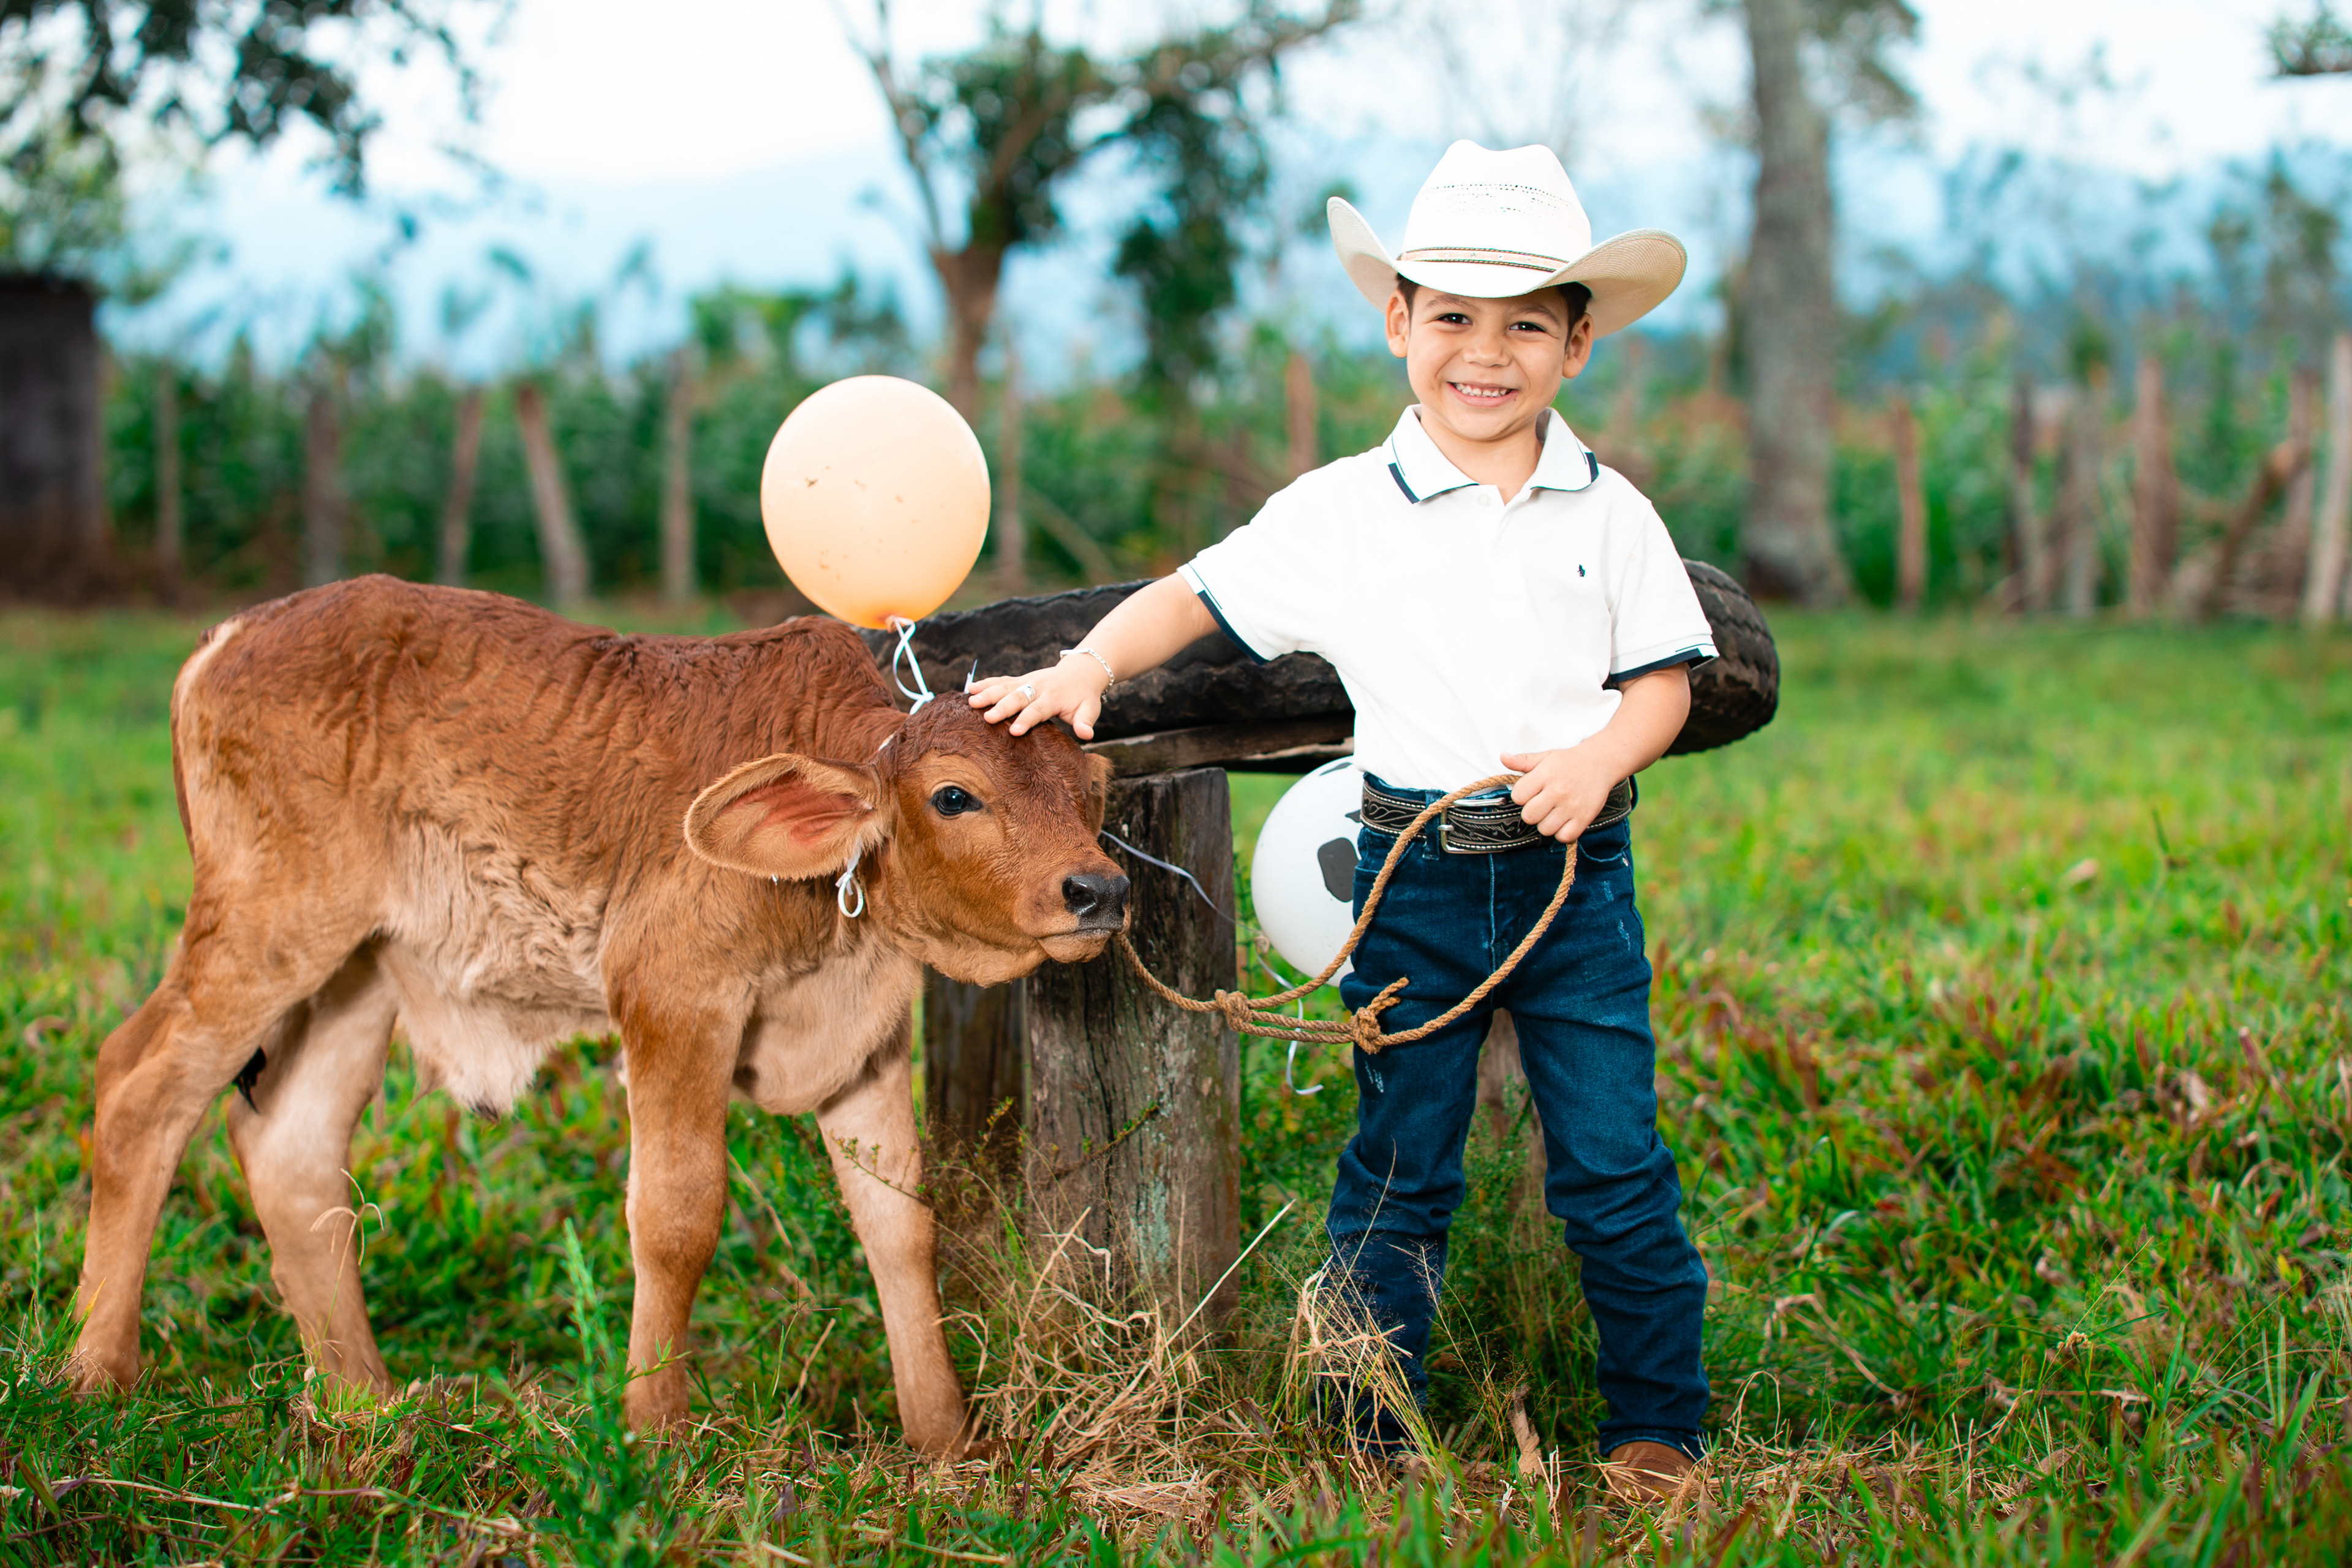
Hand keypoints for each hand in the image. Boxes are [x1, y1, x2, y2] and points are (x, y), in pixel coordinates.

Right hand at [968, 653, 1110, 737]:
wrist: (1080, 672)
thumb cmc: (1083, 697)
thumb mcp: (1090, 710)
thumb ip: (1085, 722)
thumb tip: (1087, 735)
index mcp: (1054, 697)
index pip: (1038, 710)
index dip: (1027, 720)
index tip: (1014, 731)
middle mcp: (1038, 687)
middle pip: (1018, 697)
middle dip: (1002, 707)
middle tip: (987, 717)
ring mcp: (1027, 681)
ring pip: (1005, 686)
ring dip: (988, 693)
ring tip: (971, 702)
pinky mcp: (1020, 679)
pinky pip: (1001, 680)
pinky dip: (986, 683)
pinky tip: (970, 688)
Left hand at [1501, 746, 1618, 842]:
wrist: (1601, 762)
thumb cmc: (1569, 762)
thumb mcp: (1545, 757)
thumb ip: (1523, 760)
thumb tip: (1503, 757)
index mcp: (1545, 775)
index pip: (1518, 797)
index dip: (1522, 796)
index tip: (1531, 793)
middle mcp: (1558, 791)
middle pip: (1529, 816)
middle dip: (1532, 812)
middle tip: (1542, 804)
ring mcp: (1572, 806)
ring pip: (1545, 829)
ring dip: (1546, 823)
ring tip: (1553, 812)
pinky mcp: (1584, 818)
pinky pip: (1564, 837)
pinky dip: (1562, 833)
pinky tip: (1564, 821)